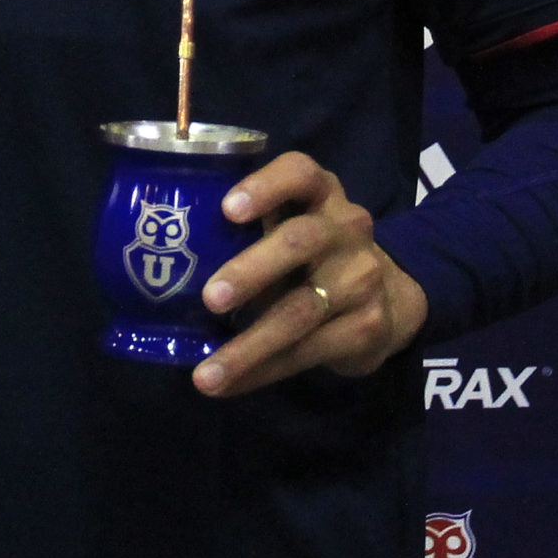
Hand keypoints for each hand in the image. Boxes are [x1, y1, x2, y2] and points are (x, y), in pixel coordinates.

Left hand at [190, 150, 428, 397]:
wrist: (391, 301)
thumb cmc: (315, 256)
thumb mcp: (292, 229)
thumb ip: (246, 234)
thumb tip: (166, 268)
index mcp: (321, 193)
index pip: (300, 172)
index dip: (265, 187)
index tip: (227, 208)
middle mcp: (347, 228)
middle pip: (301, 241)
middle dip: (252, 270)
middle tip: (210, 298)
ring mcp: (361, 277)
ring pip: (301, 309)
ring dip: (249, 344)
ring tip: (207, 372)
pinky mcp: (366, 325)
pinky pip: (307, 351)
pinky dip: (262, 371)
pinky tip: (229, 385)